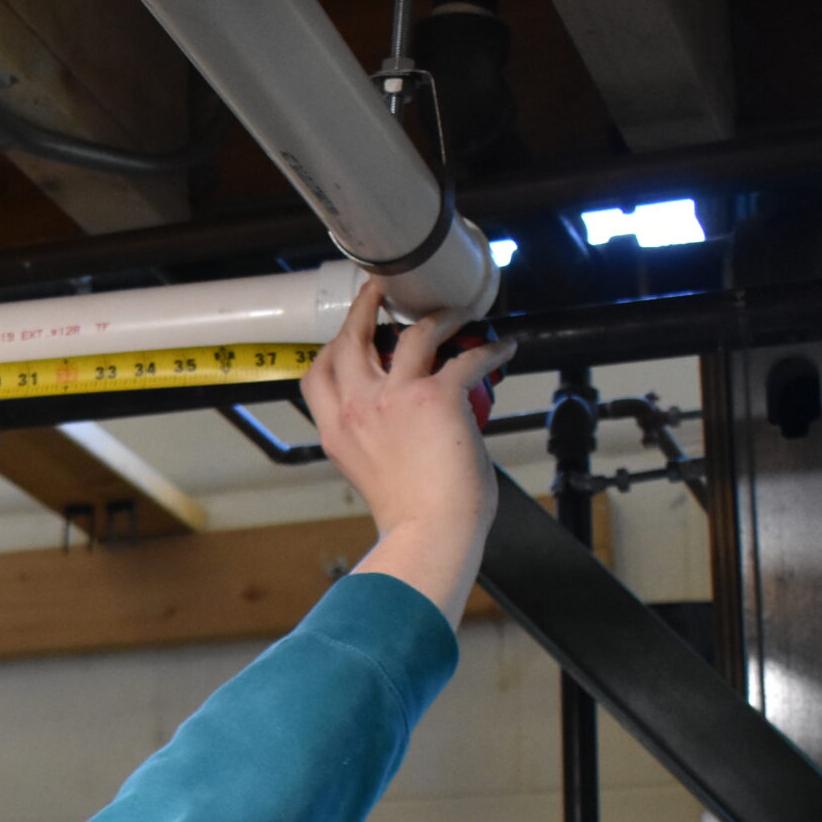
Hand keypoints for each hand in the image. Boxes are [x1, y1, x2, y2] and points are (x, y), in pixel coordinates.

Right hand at [300, 282, 514, 624]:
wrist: (429, 532)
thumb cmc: (408, 516)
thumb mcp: (367, 473)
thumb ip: (372, 441)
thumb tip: (400, 426)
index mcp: (337, 431)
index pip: (317, 375)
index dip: (331, 347)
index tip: (346, 333)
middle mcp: (359, 408)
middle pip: (350, 340)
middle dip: (364, 307)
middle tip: (379, 290)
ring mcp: (396, 398)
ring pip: (411, 333)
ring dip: (436, 316)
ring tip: (453, 311)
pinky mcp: (438, 397)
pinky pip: (467, 358)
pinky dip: (490, 350)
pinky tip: (504, 348)